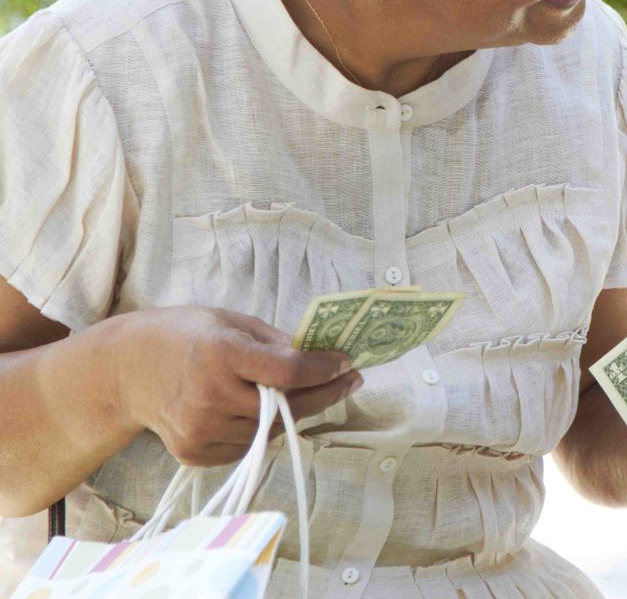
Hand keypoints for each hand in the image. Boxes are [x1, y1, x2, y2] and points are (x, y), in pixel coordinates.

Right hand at [113, 308, 360, 466]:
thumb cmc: (186, 335)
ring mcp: (201, 429)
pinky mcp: (195, 453)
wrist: (127, 369)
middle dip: (325, 393)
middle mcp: (210, 396)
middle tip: (349, 380)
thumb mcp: (232, 322)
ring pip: (270, 431)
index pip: (289, 372)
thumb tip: (323, 355)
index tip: (346, 362)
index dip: (324, 369)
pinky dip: (262, 430)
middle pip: (287, 407)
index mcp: (221, 354)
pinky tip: (262, 410)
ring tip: (305, 393)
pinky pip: (247, 447)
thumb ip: (276, 342)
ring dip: (294, 414)